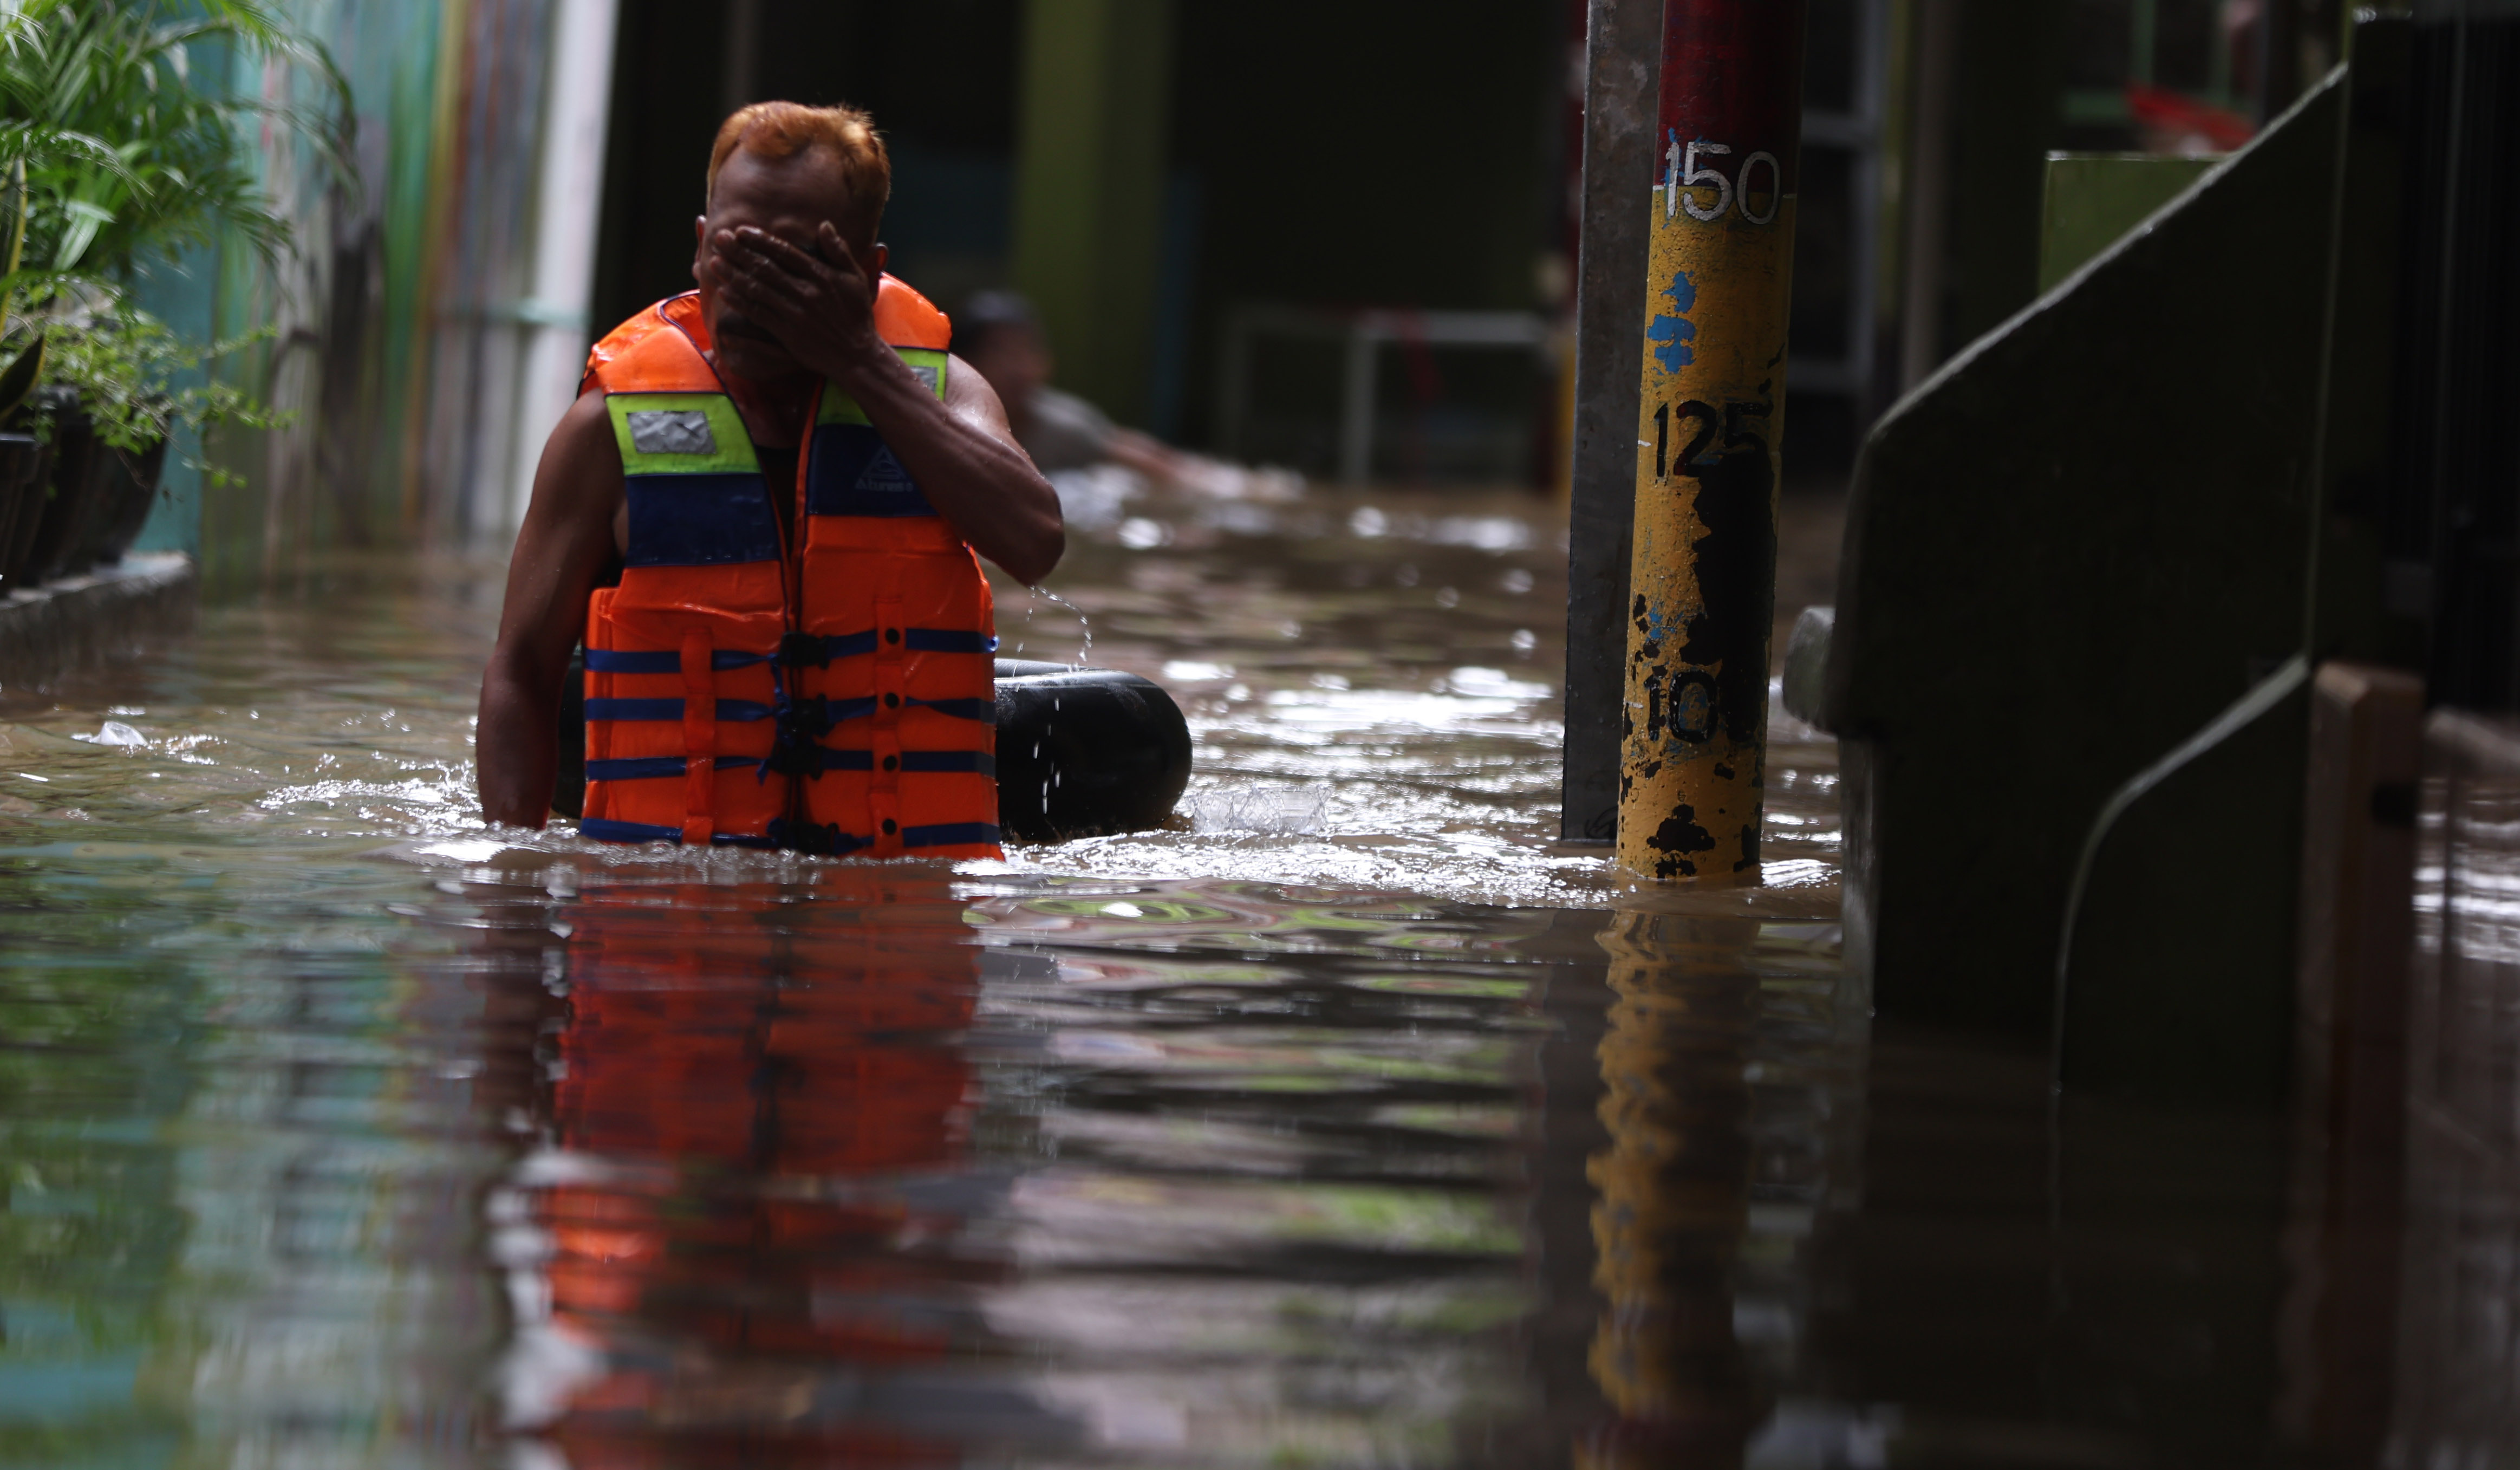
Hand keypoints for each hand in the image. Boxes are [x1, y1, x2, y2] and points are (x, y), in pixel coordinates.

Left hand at [707, 221, 884, 383]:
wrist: (857, 354)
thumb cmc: (857, 313)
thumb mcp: (855, 278)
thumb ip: (839, 251)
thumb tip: (824, 225)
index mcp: (821, 276)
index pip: (784, 253)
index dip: (760, 241)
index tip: (740, 231)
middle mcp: (805, 292)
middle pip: (765, 268)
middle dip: (739, 252)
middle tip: (718, 238)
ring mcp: (794, 313)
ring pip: (758, 289)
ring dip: (733, 274)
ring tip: (714, 262)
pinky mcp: (787, 332)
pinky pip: (758, 314)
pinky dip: (740, 302)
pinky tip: (724, 291)